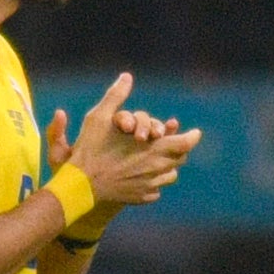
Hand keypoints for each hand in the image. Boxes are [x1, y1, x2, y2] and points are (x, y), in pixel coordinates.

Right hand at [50, 73, 201, 213]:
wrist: (80, 185)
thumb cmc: (90, 149)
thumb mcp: (99, 118)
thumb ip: (116, 96)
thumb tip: (126, 76)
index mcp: (155, 148)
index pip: (186, 142)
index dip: (192, 137)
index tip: (194, 133)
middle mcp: (157, 167)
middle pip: (180, 159)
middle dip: (178, 150)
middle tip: (173, 145)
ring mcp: (150, 185)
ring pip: (169, 176)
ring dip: (167, 168)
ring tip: (157, 162)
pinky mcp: (141, 197)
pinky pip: (155, 191)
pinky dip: (152, 184)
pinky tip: (141, 179)